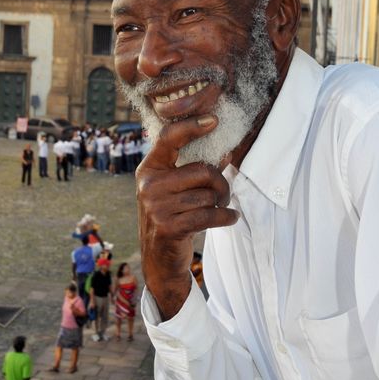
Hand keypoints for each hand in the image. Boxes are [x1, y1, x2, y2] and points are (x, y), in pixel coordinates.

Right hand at [136, 114, 238, 319]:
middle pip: (201, 171)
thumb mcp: (176, 189)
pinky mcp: (168, 227)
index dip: (191, 126)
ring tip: (219, 209)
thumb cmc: (172, 216)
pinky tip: (230, 218)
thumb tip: (227, 150)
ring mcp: (156, 207)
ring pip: (207, 195)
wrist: (159, 259)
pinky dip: (225, 217)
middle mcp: (148, 185)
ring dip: (221, 203)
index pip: (169, 138)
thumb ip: (196, 170)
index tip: (214, 120)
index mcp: (149, 168)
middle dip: (220, 182)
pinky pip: (209, 216)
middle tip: (223, 193)